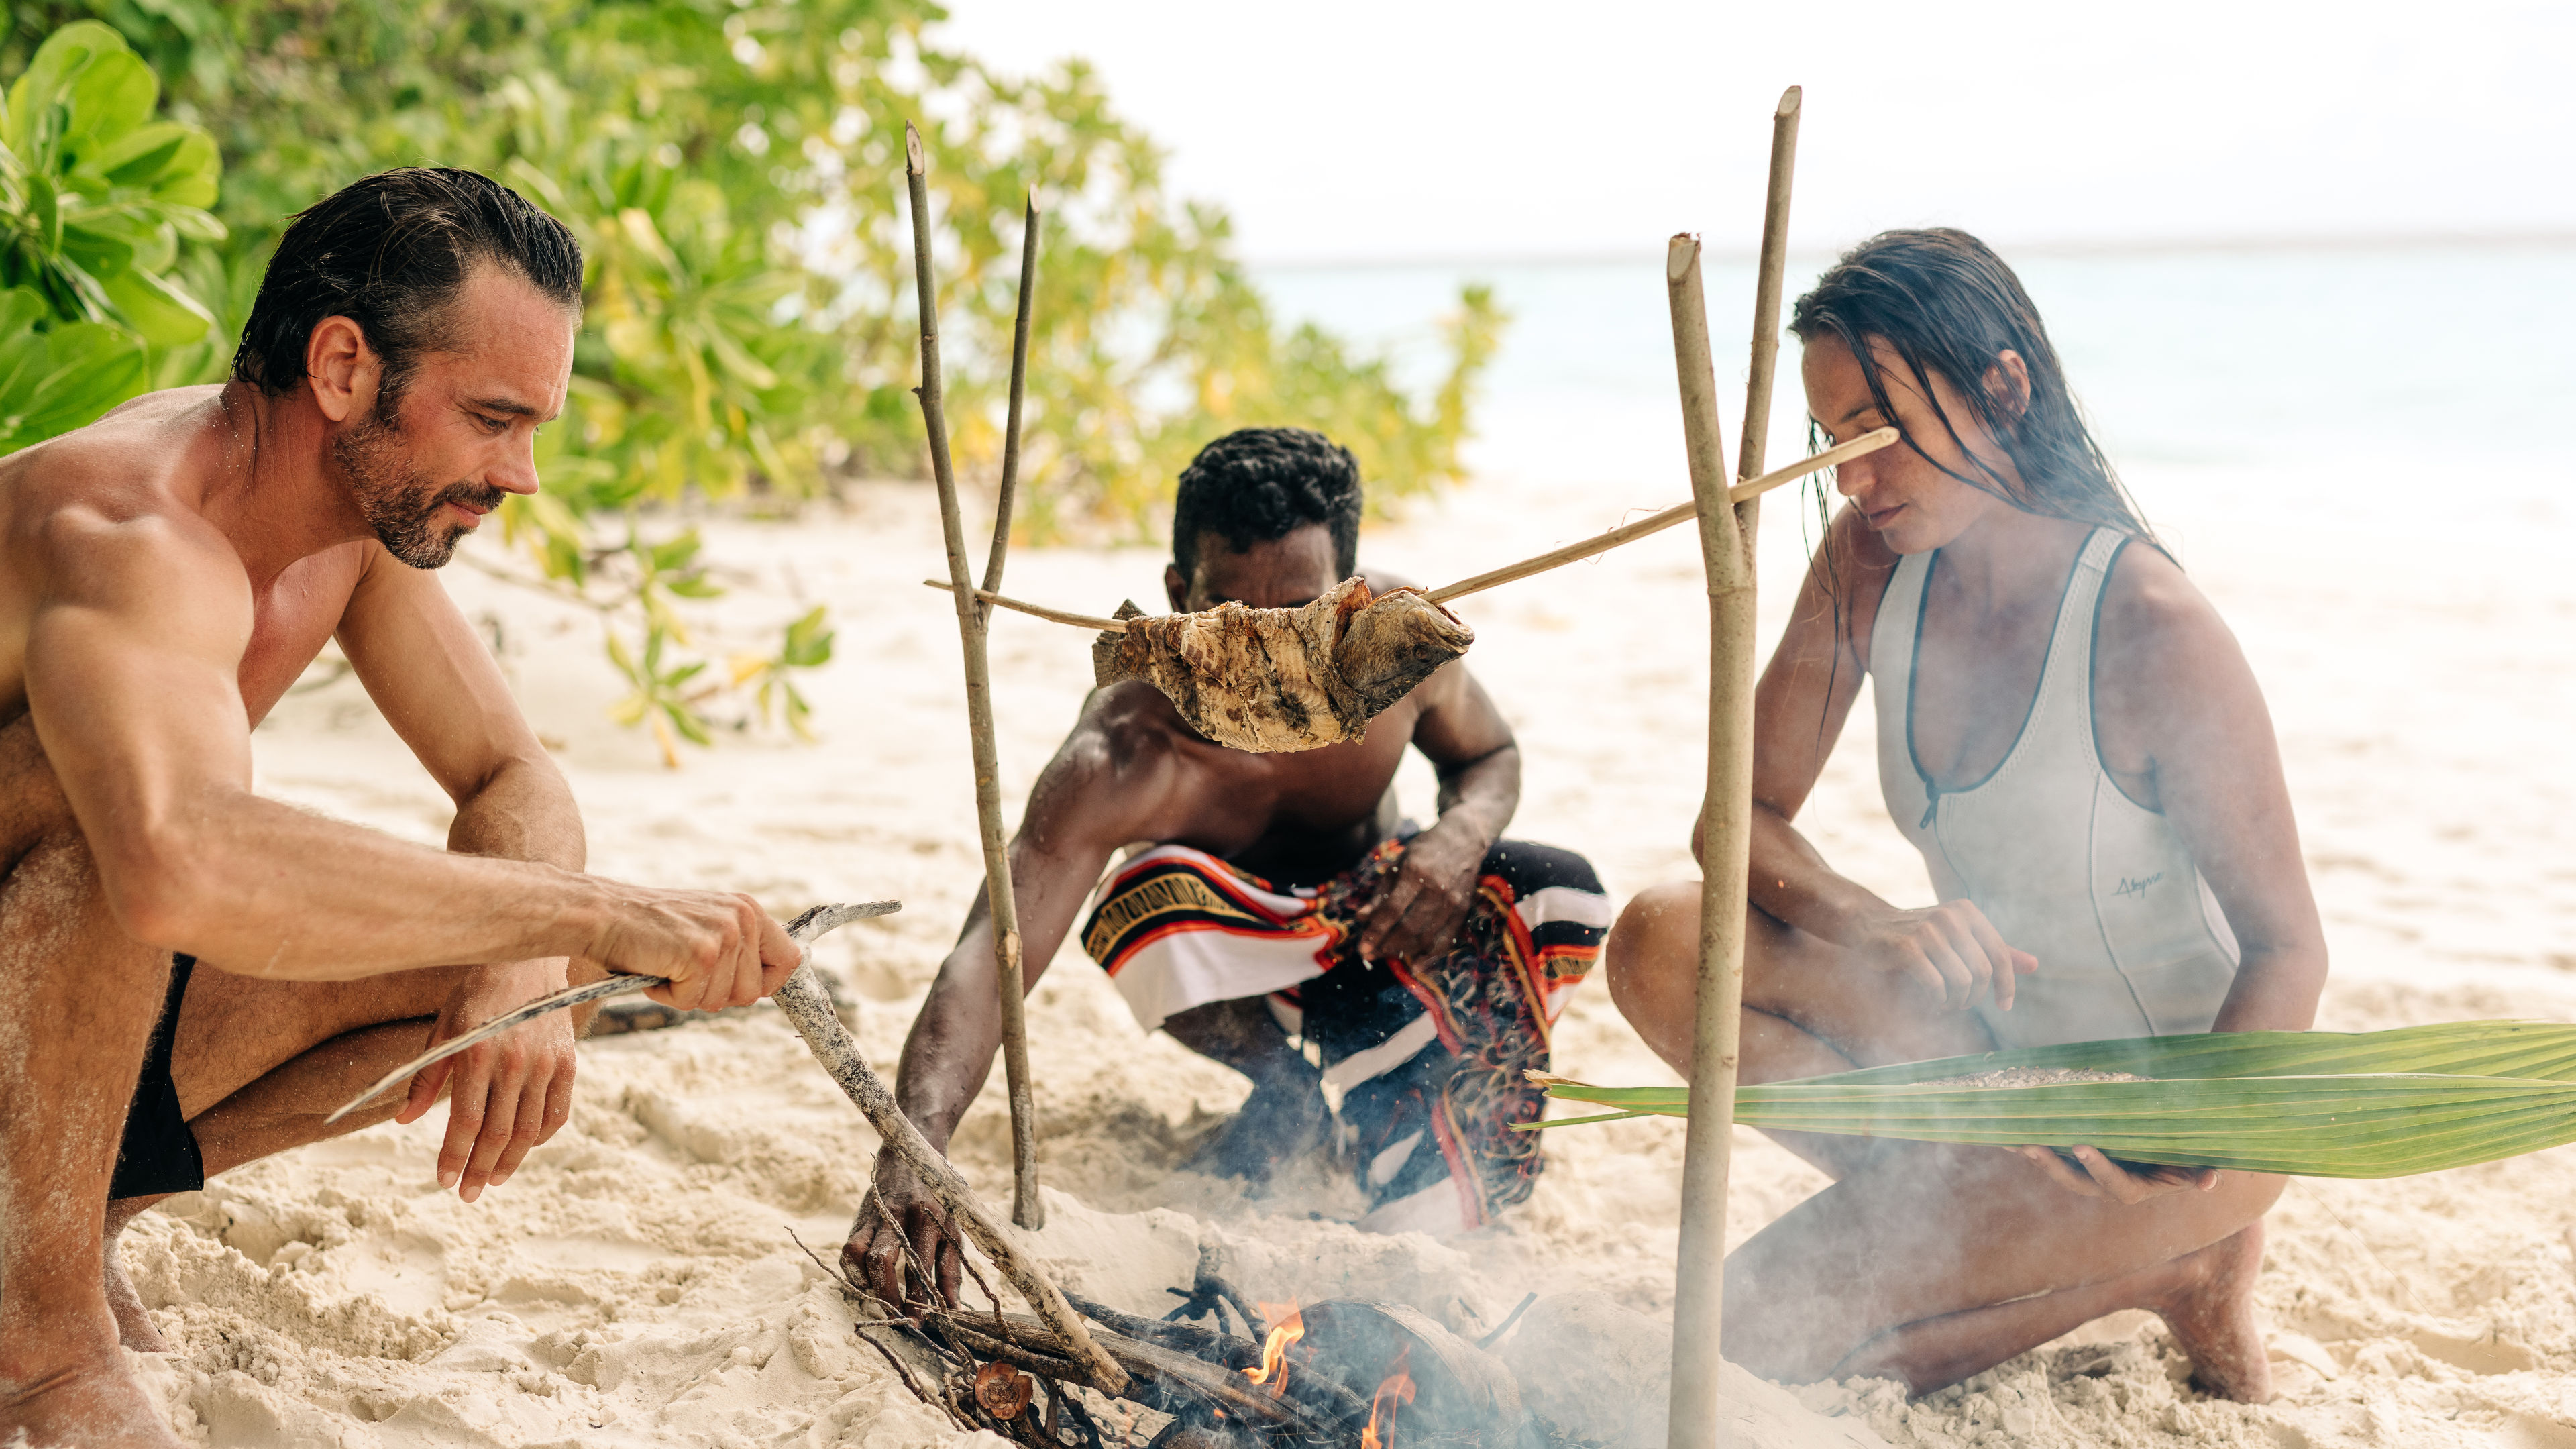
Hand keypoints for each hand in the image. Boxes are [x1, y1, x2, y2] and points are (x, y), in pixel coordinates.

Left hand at [399, 958, 577, 1201]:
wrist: (527, 960)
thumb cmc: (476, 995)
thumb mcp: (443, 1029)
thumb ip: (426, 1077)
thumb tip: (404, 1121)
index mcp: (477, 1054)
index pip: (466, 1122)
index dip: (453, 1156)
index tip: (443, 1181)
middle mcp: (514, 1062)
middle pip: (498, 1134)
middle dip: (479, 1169)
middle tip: (466, 1194)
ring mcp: (545, 1063)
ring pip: (528, 1131)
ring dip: (510, 1162)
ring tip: (492, 1180)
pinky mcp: (568, 1062)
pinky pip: (556, 1113)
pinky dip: (540, 1138)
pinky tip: (524, 1149)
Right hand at [590, 887, 800, 1010]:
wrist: (601, 914)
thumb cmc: (647, 927)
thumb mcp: (704, 926)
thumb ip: (737, 947)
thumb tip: (764, 985)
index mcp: (748, 909)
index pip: (790, 959)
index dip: (768, 983)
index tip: (738, 986)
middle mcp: (743, 918)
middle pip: (754, 992)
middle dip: (717, 994)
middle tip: (684, 972)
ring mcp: (724, 936)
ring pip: (722, 1001)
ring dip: (688, 994)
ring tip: (666, 964)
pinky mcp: (701, 955)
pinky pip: (692, 1001)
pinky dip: (667, 995)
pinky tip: (654, 968)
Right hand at [845, 1151, 960, 1311]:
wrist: (912, 1158)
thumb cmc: (939, 1202)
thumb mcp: (954, 1230)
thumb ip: (952, 1272)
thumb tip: (954, 1312)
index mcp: (927, 1217)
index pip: (919, 1265)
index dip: (918, 1298)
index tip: (920, 1325)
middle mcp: (898, 1215)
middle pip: (882, 1261)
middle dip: (888, 1297)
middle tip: (898, 1320)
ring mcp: (874, 1216)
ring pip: (858, 1254)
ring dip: (868, 1284)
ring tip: (883, 1302)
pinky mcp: (859, 1219)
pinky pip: (849, 1249)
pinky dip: (856, 1272)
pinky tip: (870, 1283)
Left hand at [1356, 821, 1486, 962]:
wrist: (1464, 839)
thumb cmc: (1424, 850)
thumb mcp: (1398, 863)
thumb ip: (1380, 893)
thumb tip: (1361, 918)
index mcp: (1415, 873)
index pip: (1392, 911)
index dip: (1375, 932)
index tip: (1362, 947)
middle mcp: (1436, 888)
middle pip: (1408, 928)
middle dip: (1386, 946)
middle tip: (1370, 955)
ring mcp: (1452, 901)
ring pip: (1425, 937)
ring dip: (1403, 951)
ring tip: (1386, 955)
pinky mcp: (1463, 910)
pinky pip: (1446, 940)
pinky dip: (1430, 956)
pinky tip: (1415, 965)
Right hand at [1851, 899, 2036, 1009]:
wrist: (1867, 924)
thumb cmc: (1918, 934)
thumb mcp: (1959, 937)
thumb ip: (1994, 950)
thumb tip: (2035, 965)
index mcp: (1967, 912)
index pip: (2001, 955)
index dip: (2007, 985)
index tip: (2004, 1006)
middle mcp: (1951, 917)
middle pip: (1983, 972)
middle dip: (1976, 997)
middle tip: (1962, 1004)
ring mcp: (1928, 931)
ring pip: (1961, 982)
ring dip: (1956, 1002)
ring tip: (1946, 1003)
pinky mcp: (1907, 947)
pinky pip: (1937, 986)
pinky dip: (1938, 1001)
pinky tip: (1933, 1001)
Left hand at [2012, 1144, 2219, 1203]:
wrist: (2171, 1155)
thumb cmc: (2184, 1157)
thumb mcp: (2194, 1164)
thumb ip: (2200, 1172)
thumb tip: (2212, 1181)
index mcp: (2135, 1188)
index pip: (2115, 1183)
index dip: (2098, 1167)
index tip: (2082, 1146)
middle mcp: (2106, 1185)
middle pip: (2075, 1182)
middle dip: (2052, 1166)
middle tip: (2031, 1146)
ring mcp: (2088, 1174)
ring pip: (2057, 1169)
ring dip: (2033, 1156)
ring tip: (2008, 1140)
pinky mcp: (2075, 1160)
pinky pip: (2050, 1154)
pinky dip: (2027, 1146)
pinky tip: (2002, 1134)